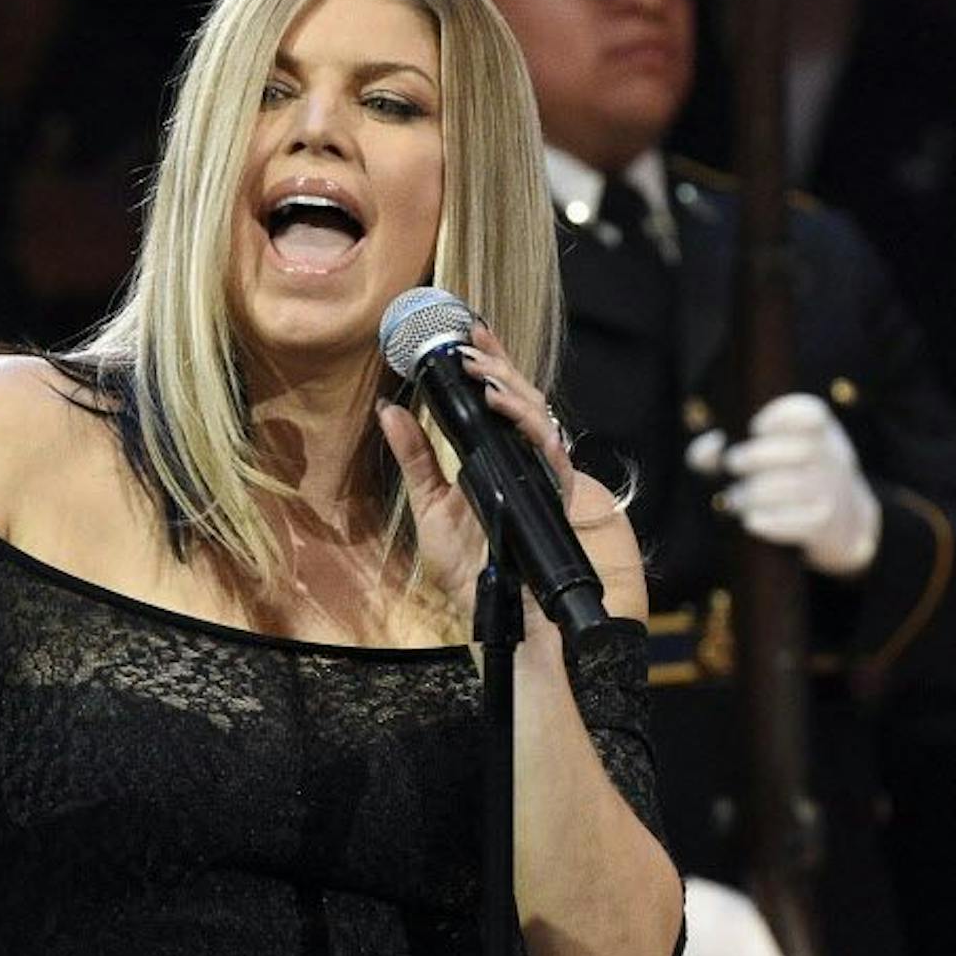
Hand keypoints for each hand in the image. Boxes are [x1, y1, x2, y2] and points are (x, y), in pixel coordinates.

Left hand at [375, 323, 571, 621]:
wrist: (503, 625)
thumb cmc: (473, 575)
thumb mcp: (432, 510)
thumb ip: (417, 460)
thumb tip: (388, 411)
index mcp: (501, 460)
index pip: (501, 400)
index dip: (490, 363)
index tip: (465, 331)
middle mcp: (529, 462)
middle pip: (524, 399)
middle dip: (499, 366)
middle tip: (467, 342)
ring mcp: (550, 478)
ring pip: (541, 417)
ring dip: (511, 390)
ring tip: (479, 373)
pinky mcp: (567, 499)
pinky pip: (555, 455)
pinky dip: (532, 430)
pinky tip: (508, 413)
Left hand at [702, 394, 879, 576]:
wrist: (841, 520)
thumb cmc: (789, 477)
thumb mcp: (771, 452)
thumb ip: (727, 447)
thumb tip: (708, 449)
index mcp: (819, 429)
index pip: (811, 413)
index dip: (782, 417)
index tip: (755, 427)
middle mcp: (832, 455)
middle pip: (801, 450)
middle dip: (758, 456)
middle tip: (732, 464)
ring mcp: (833, 489)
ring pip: (796, 487)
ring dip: (757, 493)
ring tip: (734, 499)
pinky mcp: (827, 523)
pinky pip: (802, 523)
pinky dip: (772, 523)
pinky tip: (750, 522)